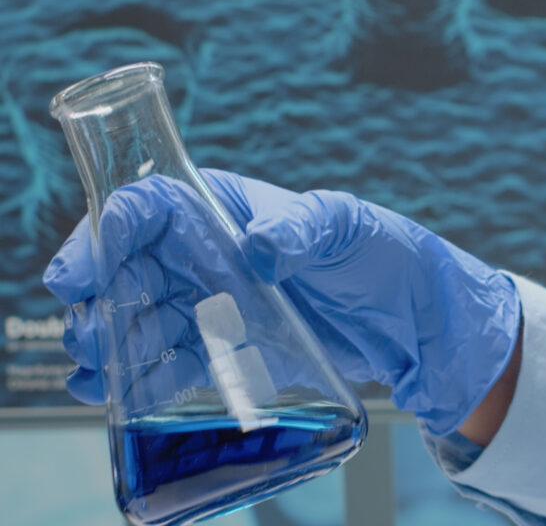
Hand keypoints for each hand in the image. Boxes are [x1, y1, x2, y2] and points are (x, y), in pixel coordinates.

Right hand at [44, 169, 519, 434]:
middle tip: (89, 331)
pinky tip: (117, 394)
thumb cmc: (376, 251)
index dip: (109, 231)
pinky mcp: (226, 343)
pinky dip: (140, 375)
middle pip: (132, 266)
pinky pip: (170, 357)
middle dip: (99, 296)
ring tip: (96, 371)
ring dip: (111, 341)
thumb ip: (302, 227)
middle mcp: (209, 252)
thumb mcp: (343, 225)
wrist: (405, 317)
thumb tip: (260, 248)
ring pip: (141, 315)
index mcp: (224, 209)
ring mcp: (214, 300)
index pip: (151, 208)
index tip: (84, 267)